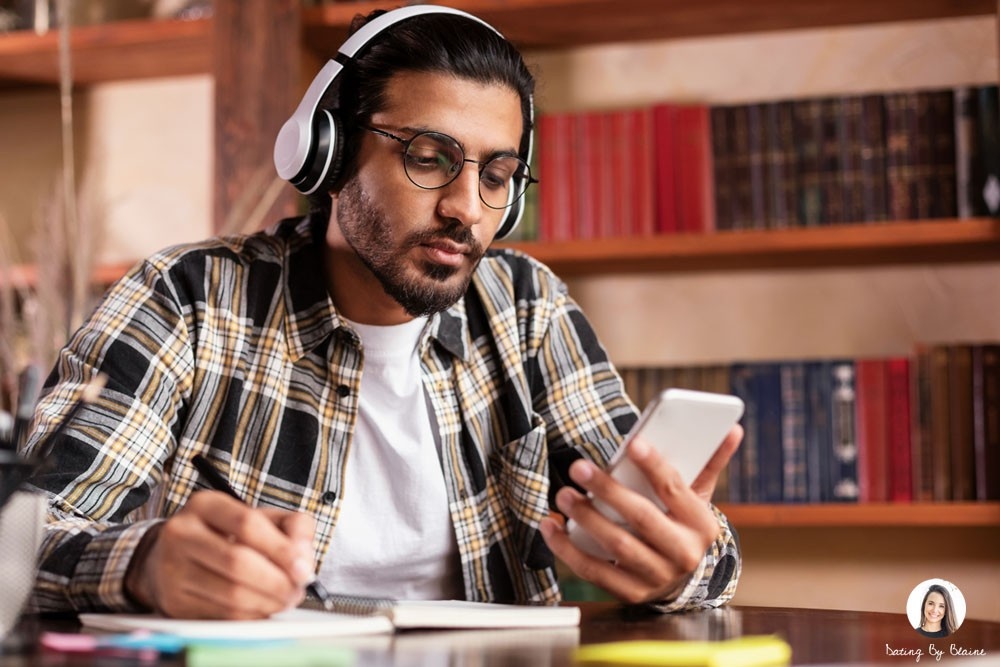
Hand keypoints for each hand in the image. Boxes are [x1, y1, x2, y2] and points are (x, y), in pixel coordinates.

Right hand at [125, 491, 316, 618]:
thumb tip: (304, 560)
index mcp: (205, 505)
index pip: (247, 524)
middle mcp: (181, 533)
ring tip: (285, 599)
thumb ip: (293, 527)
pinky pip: (223, 615)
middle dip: (277, 581)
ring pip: (231, 594)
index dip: (281, 549)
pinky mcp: (173, 601)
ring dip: (268, 602)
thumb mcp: (261, 518)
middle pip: (238, 562)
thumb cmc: (227, 536)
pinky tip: (263, 608)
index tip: (304, 569)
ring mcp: (171, 569)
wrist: (173, 557)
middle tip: (297, 590)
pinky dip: (251, 615)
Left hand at [539, 425, 741, 604]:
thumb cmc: (683, 526)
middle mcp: (682, 553)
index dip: (654, 465)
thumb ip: (710, 463)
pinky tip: (551, 527)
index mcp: (701, 524)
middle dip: (608, 491)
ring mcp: (656, 576)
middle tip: (578, 468)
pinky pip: (594, 571)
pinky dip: (568, 549)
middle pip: (642, 518)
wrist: (684, 581)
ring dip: (586, 519)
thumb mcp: (699, 498)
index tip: (632, 443)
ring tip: (564, 495)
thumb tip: (733, 429)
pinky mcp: (630, 592)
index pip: (675, 490)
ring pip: (617, 547)